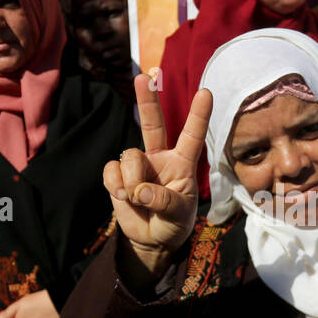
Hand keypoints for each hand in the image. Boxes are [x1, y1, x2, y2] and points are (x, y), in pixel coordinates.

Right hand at [104, 74, 211, 281]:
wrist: (151, 240)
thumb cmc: (174, 224)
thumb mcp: (179, 216)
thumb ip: (164, 202)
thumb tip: (140, 191)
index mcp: (182, 163)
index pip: (192, 136)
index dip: (198, 115)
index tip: (206, 92)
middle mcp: (160, 158)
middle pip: (153, 124)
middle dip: (148, 100)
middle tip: (144, 77)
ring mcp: (137, 165)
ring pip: (130, 156)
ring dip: (132, 181)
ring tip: (138, 200)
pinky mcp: (118, 175)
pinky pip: (111, 169)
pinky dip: (115, 185)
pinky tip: (122, 197)